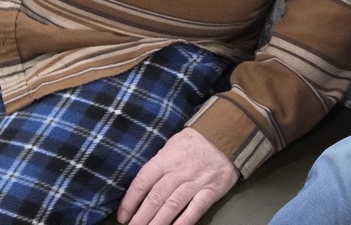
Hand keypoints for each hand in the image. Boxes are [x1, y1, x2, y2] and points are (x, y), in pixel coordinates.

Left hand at [117, 128, 238, 224]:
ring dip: (157, 224)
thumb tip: (144, 183)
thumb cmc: (196, 140)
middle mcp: (179, 172)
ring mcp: (195, 182)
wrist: (228, 134)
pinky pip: (194, 210)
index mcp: (166, 158)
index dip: (130, 201)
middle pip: (155, 198)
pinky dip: (182, 223)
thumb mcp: (172, 144)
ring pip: (171, 207)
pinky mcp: (211, 191)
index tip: (123, 216)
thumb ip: (159, 162)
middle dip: (140, 218)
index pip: (143, 182)